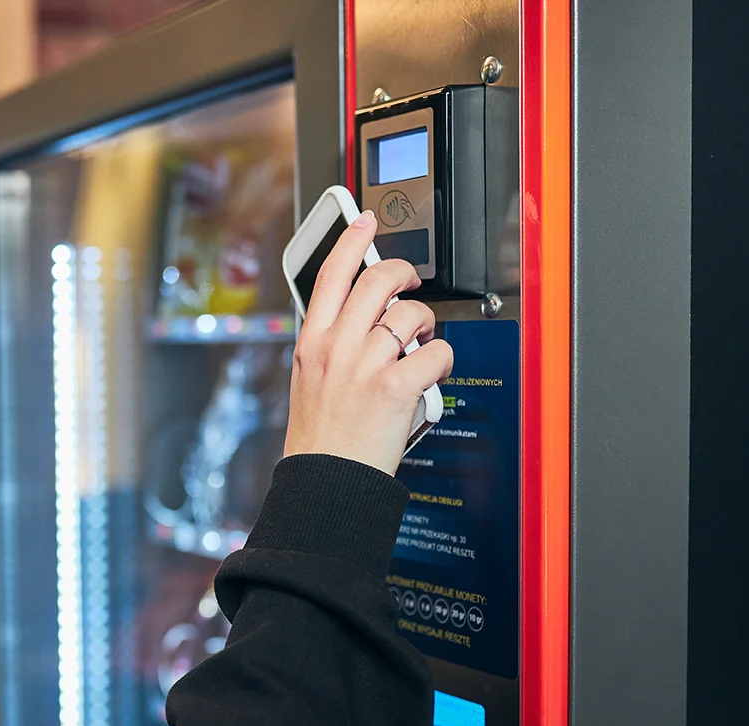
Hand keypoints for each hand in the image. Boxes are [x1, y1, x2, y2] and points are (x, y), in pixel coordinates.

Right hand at [283, 210, 453, 475]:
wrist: (327, 481)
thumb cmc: (320, 438)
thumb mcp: (308, 380)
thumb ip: (330, 344)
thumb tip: (366, 317)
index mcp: (311, 343)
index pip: (330, 275)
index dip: (351, 240)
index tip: (364, 221)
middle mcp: (336, 347)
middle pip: (377, 281)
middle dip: (402, 275)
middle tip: (410, 285)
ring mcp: (365, 365)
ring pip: (411, 315)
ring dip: (424, 327)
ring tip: (418, 347)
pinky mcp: (395, 385)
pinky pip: (435, 352)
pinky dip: (440, 360)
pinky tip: (429, 374)